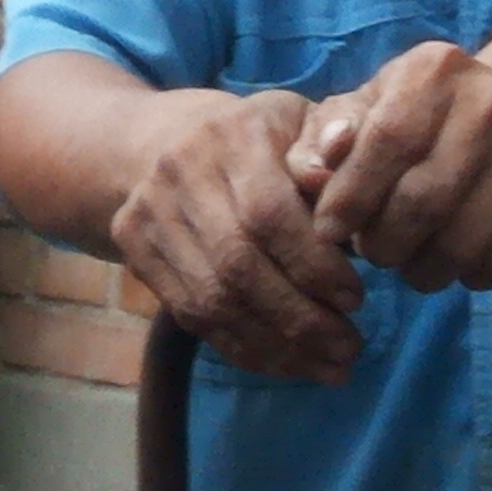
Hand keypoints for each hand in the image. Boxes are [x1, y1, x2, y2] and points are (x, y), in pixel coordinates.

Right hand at [105, 88, 366, 382]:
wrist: (159, 141)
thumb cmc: (256, 138)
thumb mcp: (300, 123)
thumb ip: (328, 145)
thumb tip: (336, 171)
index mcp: (231, 136)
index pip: (268, 213)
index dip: (313, 264)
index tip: (356, 299)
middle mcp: (180, 173)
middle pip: (237, 264)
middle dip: (300, 318)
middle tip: (350, 348)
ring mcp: (150, 216)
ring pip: (212, 299)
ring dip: (276, 345)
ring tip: (329, 366)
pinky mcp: (135, 253)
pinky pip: (191, 315)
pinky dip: (244, 348)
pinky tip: (287, 363)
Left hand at [287, 43, 491, 290]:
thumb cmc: (425, 115)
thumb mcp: (371, 107)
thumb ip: (327, 137)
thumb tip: (311, 173)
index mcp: (434, 71)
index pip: (386, 142)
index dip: (350, 197)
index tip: (328, 231)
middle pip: (423, 202)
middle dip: (383, 243)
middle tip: (373, 250)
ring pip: (462, 244)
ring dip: (422, 270)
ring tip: (409, 261)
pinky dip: (467, 276)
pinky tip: (455, 259)